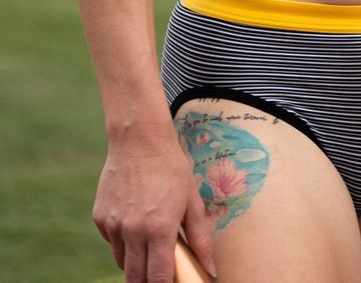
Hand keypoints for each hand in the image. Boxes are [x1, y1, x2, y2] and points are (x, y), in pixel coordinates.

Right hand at [94, 131, 214, 282]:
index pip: (158, 277)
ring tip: (152, 248)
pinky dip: (125, 242)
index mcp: (159, 229)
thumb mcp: (193, 202)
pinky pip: (113, 242)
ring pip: (122, 261)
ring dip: (136, 263)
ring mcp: (112, 225)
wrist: (139, 142)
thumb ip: (201, 238)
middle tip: (161, 276)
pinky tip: (137, 224)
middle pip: (135, 276)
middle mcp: (132, 231)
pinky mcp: (99, 218)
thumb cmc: (172, 170)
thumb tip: (211, 269)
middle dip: (147, 282)